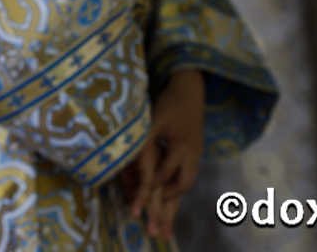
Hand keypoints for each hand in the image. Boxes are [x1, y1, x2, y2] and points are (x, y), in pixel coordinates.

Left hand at [119, 68, 204, 238]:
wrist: (191, 88)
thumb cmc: (168, 101)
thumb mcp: (152, 118)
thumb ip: (141, 140)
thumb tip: (121, 157)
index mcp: (179, 146)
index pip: (160, 176)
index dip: (146, 193)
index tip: (134, 210)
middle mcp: (190, 154)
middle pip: (179, 187)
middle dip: (165, 208)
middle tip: (155, 228)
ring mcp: (195, 153)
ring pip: (184, 183)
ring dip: (172, 200)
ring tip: (162, 221)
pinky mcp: (194, 151)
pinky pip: (186, 175)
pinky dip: (176, 188)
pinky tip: (168, 198)